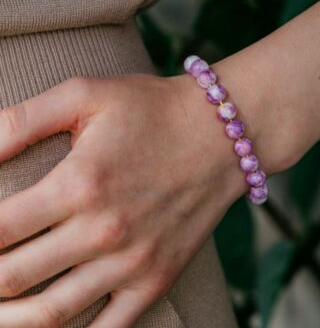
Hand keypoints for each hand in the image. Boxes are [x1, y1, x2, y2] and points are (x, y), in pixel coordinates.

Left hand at [0, 73, 250, 326]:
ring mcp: (134, 262)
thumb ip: (21, 121)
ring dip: (11, 318)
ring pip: (51, 313)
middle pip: (13, 277)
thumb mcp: (86, 95)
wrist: (219, 134)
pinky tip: (55, 327)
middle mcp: (104, 231)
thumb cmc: (153, 111)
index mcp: (78, 185)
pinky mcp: (158, 276)